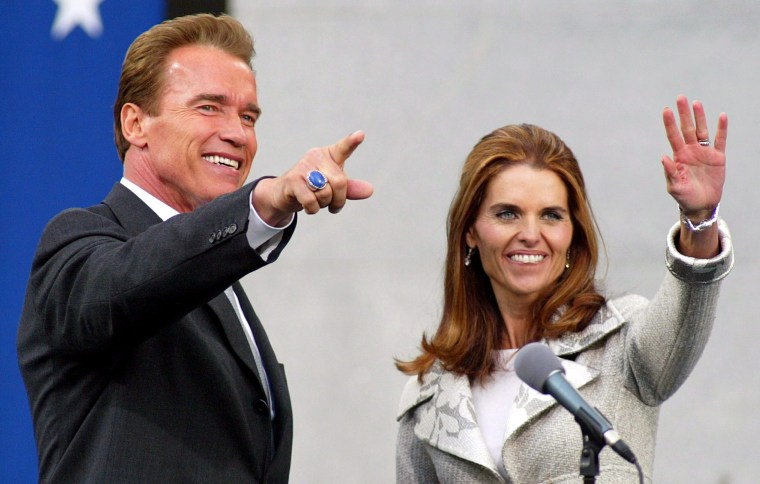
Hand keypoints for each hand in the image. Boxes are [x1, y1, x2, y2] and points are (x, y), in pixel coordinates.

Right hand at [252, 131, 372, 225]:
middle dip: (338, 200)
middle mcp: (316, 157)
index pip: (343, 148)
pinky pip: (311, 201)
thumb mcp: (333, 188)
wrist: (284, 195)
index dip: (352, 142)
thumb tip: (370, 190)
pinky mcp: (292, 180)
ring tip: (315, 202)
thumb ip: (350, 188)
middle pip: (339, 182)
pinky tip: (307, 207)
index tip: (361, 135)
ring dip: (323, 205)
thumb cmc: (313, 188)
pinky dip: (312, 209)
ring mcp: (303, 167)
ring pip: (325, 194)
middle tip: (333, 206)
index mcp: (329, 155)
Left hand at [661, 94, 726, 220]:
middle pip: (686, 128)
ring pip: (702, 130)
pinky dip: (722, 129)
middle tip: (680, 97)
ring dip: (700, 117)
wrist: (702, 204)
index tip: (666, 110)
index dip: (670, 123)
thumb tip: (662, 157)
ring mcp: (704, 152)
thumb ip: (669, 172)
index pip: (673, 136)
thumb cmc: (685, 196)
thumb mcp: (674, 187)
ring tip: (696, 103)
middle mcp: (691, 150)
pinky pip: (720, 140)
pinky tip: (722, 116)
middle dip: (683, 114)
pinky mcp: (718, 157)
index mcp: (678, 156)